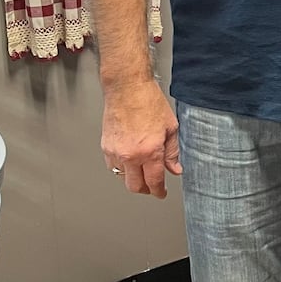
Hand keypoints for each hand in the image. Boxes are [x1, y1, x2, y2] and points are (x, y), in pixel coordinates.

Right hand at [101, 78, 180, 198]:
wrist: (127, 88)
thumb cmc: (148, 102)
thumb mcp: (170, 127)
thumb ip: (172, 152)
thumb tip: (175, 168)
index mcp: (149, 151)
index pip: (154, 182)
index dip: (159, 191)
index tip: (161, 193)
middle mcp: (130, 155)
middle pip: (135, 186)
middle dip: (146, 189)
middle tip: (152, 186)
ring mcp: (115, 152)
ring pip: (122, 177)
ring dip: (133, 177)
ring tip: (142, 169)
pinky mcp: (105, 146)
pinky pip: (112, 165)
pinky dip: (122, 166)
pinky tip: (130, 159)